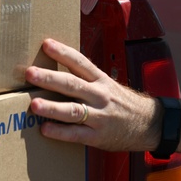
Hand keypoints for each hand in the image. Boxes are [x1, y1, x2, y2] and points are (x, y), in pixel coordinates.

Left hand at [19, 38, 161, 151]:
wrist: (150, 124)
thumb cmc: (124, 104)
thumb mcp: (109, 86)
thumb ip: (87, 80)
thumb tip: (57, 73)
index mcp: (102, 80)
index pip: (81, 62)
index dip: (63, 52)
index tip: (46, 44)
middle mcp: (100, 95)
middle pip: (73, 84)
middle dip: (50, 78)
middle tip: (30, 73)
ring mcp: (99, 116)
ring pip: (73, 110)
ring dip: (52, 107)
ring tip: (34, 104)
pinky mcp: (98, 136)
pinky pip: (76, 134)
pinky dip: (60, 132)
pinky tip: (44, 129)